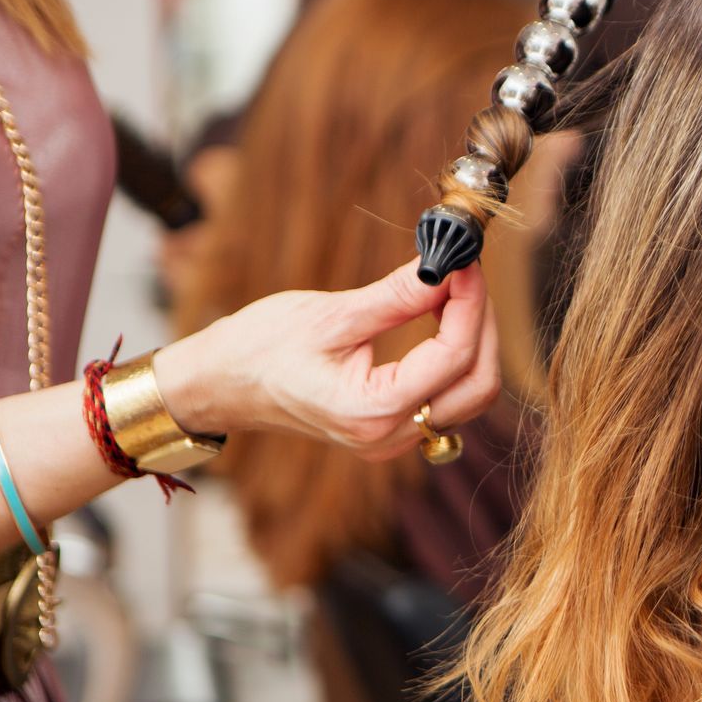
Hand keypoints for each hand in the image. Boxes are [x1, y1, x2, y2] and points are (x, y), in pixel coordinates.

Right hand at [155, 260, 500, 460]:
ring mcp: (394, 440)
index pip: (454, 356)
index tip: (467, 261)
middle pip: (478, 384)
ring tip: (455, 290)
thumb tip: (448, 266)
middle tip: (467, 273)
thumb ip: (397, 296)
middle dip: (482, 324)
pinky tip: (442, 318)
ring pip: (469, 395)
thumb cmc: (258, 349)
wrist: (219, 384)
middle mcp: (390, 437)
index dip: (470, 303)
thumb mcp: (331, 314)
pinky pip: (448, 398)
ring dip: (473, 340)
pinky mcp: (393, 429)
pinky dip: (455, 357)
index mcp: (372, 412)